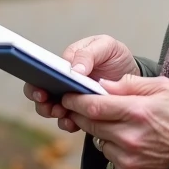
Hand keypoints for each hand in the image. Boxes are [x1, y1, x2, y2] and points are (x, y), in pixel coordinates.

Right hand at [23, 35, 138, 130]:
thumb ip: (88, 54)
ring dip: (53, 113)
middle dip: (41, 102)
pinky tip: (72, 122)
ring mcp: (71, 98)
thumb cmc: (115, 56)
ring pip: (52, 109)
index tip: (42, 91)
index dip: (37, 83)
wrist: (132, 75)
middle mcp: (63, 81)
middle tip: (50, 105)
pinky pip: (68, 120)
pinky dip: (68, 122)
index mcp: (66, 62)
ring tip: (62, 113)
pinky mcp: (81, 112)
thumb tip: (74, 69)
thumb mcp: (105, 46)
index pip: (42, 72)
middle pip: (41, 93)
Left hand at [61, 75, 168, 168]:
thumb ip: (131, 84)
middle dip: (80, 113)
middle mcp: (129, 137)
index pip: (94, 105)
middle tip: (76, 105)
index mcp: (137, 111)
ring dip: (98, 130)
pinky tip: (127, 140)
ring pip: (98, 140)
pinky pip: (109, 156)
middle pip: (90, 123)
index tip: (68, 95)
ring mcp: (128, 157)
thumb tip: (103, 84)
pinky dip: (111, 146)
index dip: (76, 100)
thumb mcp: (163, 87)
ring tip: (113, 122)